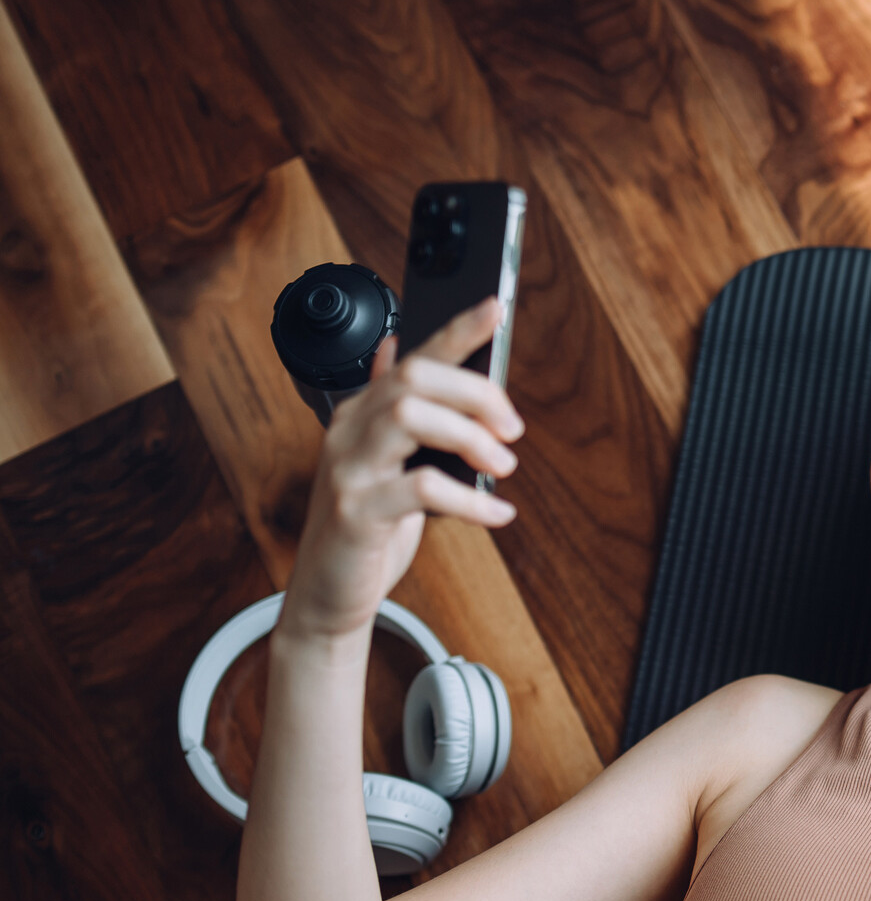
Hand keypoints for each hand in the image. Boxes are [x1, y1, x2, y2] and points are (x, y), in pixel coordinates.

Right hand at [279, 296, 524, 639]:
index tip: (498, 306)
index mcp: (362, 413)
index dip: (456, 329)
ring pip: (410, 416)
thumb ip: (394, 410)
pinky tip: (496, 513)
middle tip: (512, 430)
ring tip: (502, 467)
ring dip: (470, 437)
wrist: (328, 594)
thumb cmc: (366, 527)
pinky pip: (422, 487)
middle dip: (475, 394)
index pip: (413, 357)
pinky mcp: (356, 512)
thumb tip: (398, 350)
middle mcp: (349, 431)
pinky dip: (471, 499)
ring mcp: (348, 469)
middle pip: (414, 378)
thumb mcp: (384, 462)